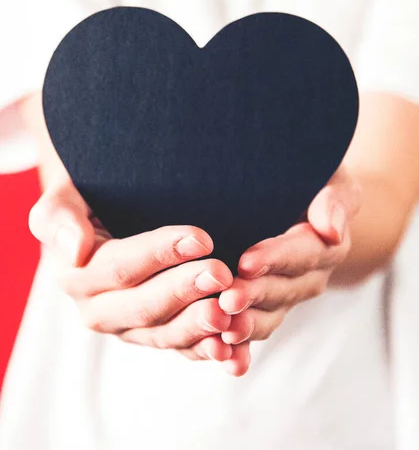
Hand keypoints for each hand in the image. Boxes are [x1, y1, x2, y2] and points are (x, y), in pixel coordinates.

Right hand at [29, 179, 233, 361]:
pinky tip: (230, 348)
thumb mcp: (65, 197)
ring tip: (228, 311)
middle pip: (144, 306)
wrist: (105, 219)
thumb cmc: (88, 201)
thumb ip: (58, 218)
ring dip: (197, 325)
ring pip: (163, 334)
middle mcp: (98, 309)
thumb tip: (75, 251)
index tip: (201, 239)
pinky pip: (178, 350)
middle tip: (222, 274)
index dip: (161, 254)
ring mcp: (126, 328)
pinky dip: (204, 351)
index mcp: (76, 275)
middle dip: (185, 290)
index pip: (121, 266)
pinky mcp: (152, 336)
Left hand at [217, 167, 361, 375]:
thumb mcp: (332, 180)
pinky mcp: (264, 309)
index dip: (277, 259)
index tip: (247, 261)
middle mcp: (308, 277)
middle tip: (227, 299)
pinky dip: (239, 350)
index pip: (304, 253)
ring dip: (246, 325)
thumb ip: (335, 201)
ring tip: (221, 328)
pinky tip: (221, 356)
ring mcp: (285, 297)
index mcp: (325, 245)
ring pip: (268, 317)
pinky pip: (254, 333)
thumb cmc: (313, 181)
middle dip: (255, 295)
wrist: (301, 203)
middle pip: (283, 291)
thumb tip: (332, 230)